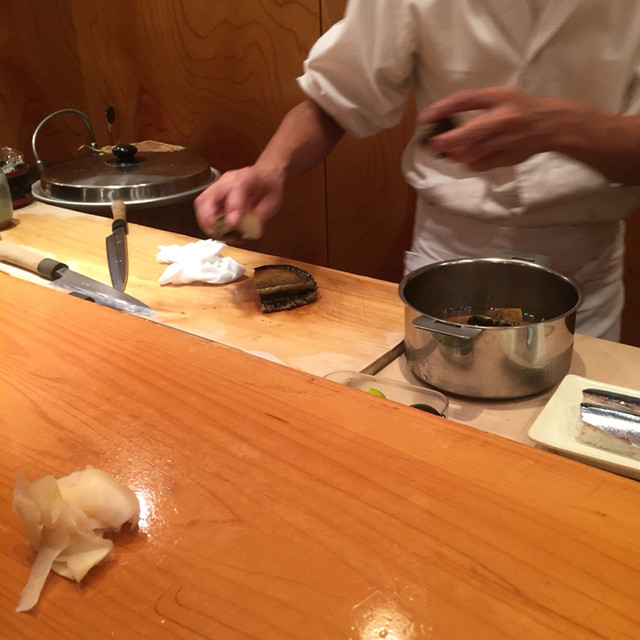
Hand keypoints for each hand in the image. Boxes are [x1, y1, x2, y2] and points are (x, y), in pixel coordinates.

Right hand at [194, 165, 283, 235]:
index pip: (235, 190)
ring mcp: (219, 186)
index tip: (232, 224)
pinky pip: (203, 205)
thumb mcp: (272, 202)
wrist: (266, 174)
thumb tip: (252, 231)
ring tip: (214, 232)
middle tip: (215, 232)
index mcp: (246, 179)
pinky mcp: (215, 194)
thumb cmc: (269, 186)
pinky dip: (206, 219)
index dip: (232, 208)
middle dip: (208, 216)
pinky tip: (215, 228)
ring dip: (204, 219)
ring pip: (201, 201)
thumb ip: (260, 216)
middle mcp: (229, 180)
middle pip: (209, 195)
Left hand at [418, 86, 593, 171]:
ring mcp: (505, 142)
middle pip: (467, 135)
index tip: (424, 117)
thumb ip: (471, 103)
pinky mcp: (506, 159)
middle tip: (432, 145)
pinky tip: (467, 157)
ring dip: (454, 154)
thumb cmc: (519, 107)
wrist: (550, 126)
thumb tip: (439, 114)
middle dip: (445, 142)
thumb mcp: (497, 96)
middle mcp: (502, 120)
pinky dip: (468, 162)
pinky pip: (478, 165)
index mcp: (500, 99)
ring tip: (448, 151)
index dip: (443, 108)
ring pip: (470, 154)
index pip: (467, 100)